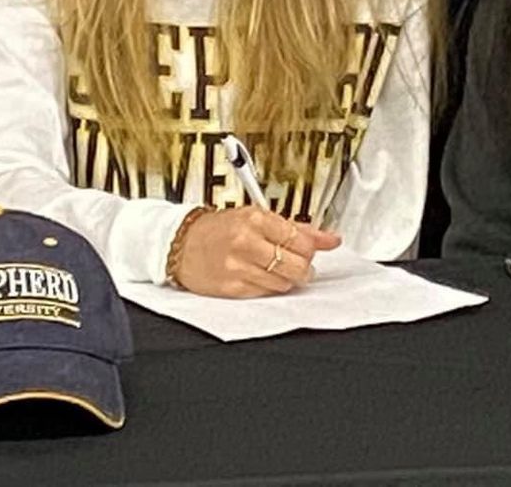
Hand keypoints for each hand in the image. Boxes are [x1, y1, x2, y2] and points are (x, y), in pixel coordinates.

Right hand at [172, 206, 340, 298]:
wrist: (181, 244)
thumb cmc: (218, 229)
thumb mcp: (254, 217)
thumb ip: (293, 227)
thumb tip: (328, 238)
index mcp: (254, 218)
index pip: (300, 239)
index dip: (312, 247)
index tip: (314, 248)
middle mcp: (246, 242)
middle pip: (296, 264)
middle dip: (304, 267)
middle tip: (300, 263)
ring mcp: (238, 267)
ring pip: (284, 282)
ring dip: (288, 278)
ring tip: (278, 268)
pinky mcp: (233, 288)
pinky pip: (266, 293)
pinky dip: (270, 287)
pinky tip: (262, 276)